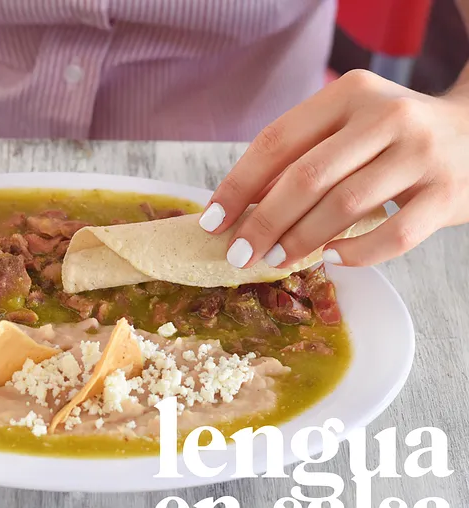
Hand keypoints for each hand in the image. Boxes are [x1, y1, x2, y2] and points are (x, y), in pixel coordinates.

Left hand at [199, 69, 468, 268]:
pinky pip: (394, 235)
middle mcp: (386, 116)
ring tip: (274, 260)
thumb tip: (242, 207)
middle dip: (263, 222)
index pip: (276, 141)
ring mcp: (419, 154)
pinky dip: (357, 254)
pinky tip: (333, 260)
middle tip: (239, 254)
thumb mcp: (346, 130)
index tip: (213, 221)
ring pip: (345, 206)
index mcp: (349, 94)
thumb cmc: (392, 140)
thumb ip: (300, 158)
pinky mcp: (447, 193)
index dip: (237, 186)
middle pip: (306, 176)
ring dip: (301, 241)